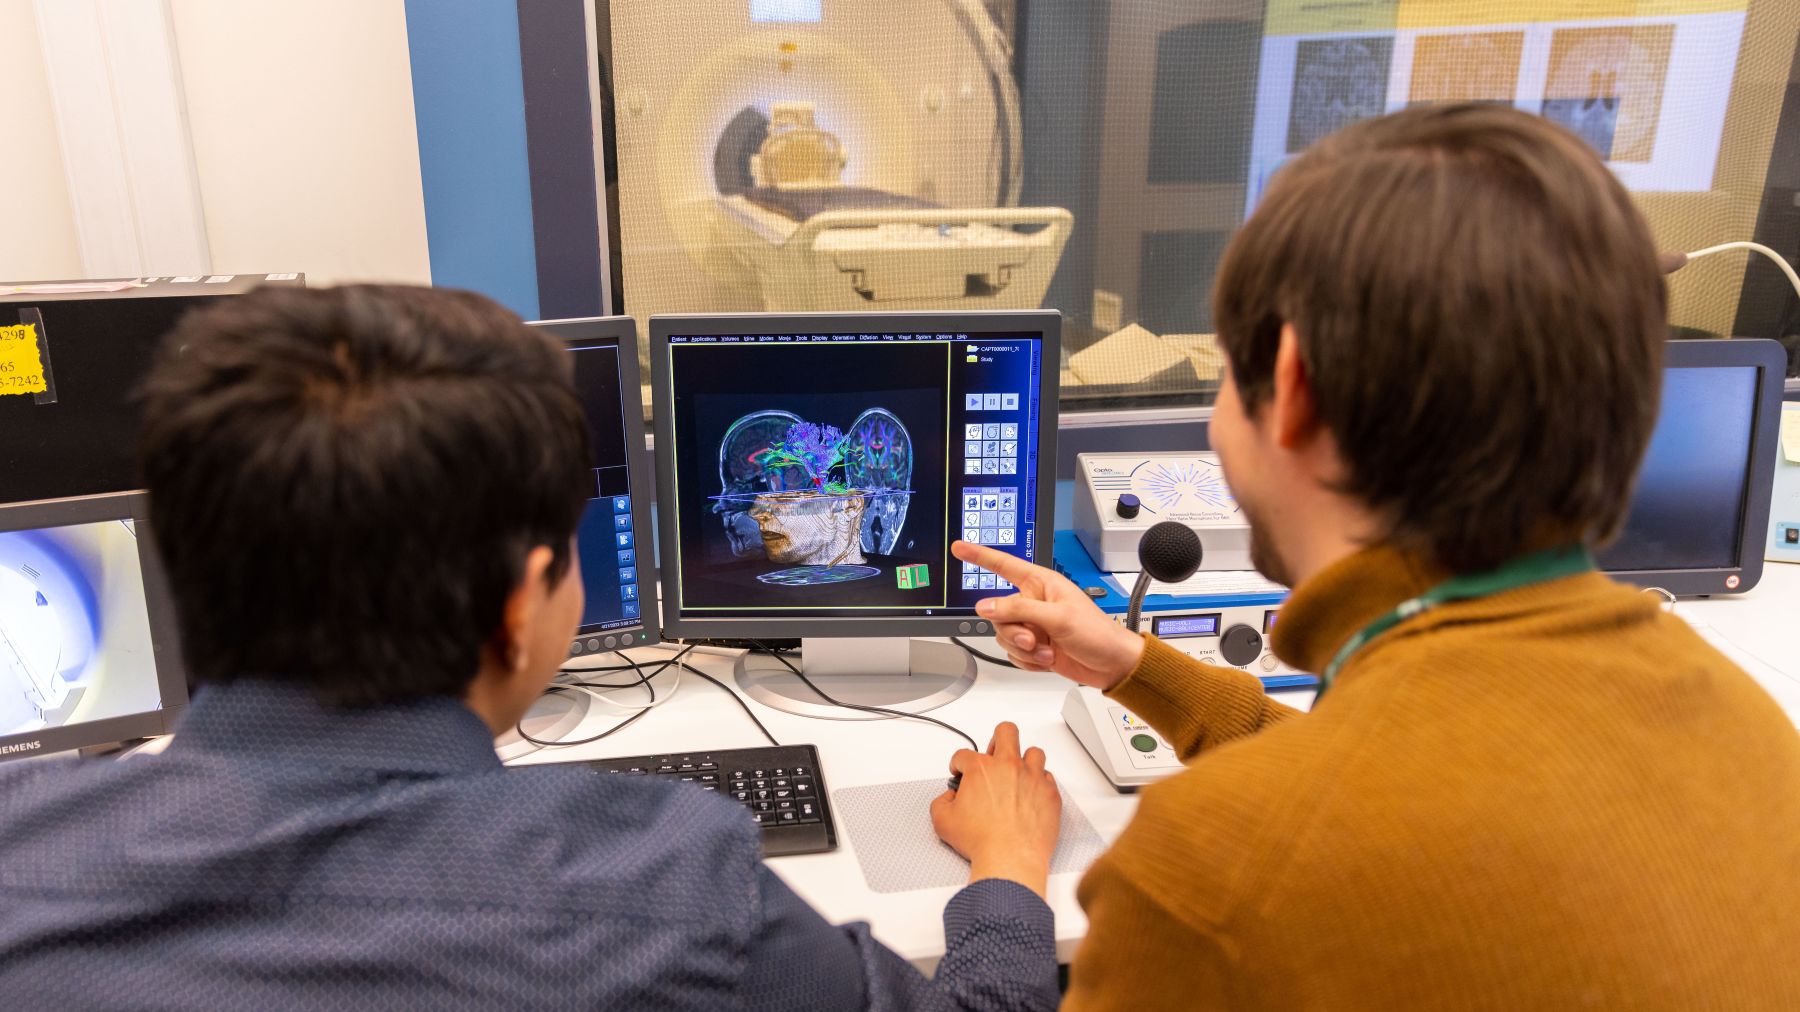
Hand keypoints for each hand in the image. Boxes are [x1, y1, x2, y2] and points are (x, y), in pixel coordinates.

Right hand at [930, 722, 1061, 897]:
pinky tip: (1031, 793)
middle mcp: (1008, 767)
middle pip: (1006, 732)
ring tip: (1017, 774)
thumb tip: (948, 798)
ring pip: (1033, 752)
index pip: (964, 754)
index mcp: (981, 769)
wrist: (1010, 859)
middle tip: (993, 755)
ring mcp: (1032, 778)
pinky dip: (1039, 783)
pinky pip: (1048, 777)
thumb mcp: (943, 821)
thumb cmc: (983, 841)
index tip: (960, 772)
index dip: (958, 764)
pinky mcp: (1050, 794)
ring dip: (1023, 760)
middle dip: (996, 740)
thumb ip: (941, 802)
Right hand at [951, 540, 1144, 690]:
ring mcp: (1033, 626)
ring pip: (1003, 636)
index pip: (1004, 565)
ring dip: (1024, 649)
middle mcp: (1034, 603)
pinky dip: (1028, 661)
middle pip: (998, 612)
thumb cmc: (1097, 633)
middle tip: (1034, 639)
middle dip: (1013, 630)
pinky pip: (1013, 653)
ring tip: (1047, 651)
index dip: (980, 555)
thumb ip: (1019, 610)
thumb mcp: (1058, 617)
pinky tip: (1048, 660)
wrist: (1112, 665)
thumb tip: (986, 607)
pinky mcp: (1035, 647)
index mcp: (1041, 584)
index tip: (959, 547)